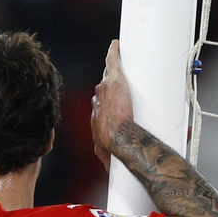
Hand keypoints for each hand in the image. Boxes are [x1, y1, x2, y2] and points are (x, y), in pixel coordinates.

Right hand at [90, 40, 134, 170]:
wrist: (118, 137)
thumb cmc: (115, 148)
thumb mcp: (109, 156)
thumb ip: (117, 161)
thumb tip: (118, 172)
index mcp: (96, 116)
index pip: (100, 105)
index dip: (106, 104)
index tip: (114, 105)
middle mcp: (98, 101)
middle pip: (102, 90)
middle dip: (109, 88)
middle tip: (120, 87)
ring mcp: (105, 90)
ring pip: (108, 76)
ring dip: (113, 70)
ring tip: (119, 61)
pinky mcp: (114, 80)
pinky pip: (112, 61)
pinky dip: (114, 52)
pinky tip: (117, 44)